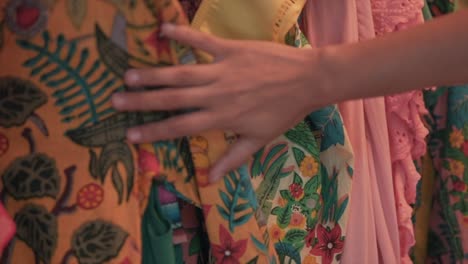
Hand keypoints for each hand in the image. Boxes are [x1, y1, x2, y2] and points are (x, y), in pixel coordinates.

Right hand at [112, 24, 334, 181]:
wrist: (307, 80)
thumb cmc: (283, 112)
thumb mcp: (259, 140)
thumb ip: (232, 157)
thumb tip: (211, 179)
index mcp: (222, 118)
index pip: (181, 126)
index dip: (154, 131)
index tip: (130, 134)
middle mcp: (216, 94)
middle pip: (173, 99)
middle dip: (143, 101)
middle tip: (115, 99)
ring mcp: (222, 70)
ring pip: (182, 73)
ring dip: (154, 74)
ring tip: (129, 74)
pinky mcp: (230, 49)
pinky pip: (202, 42)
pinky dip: (183, 36)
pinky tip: (162, 31)